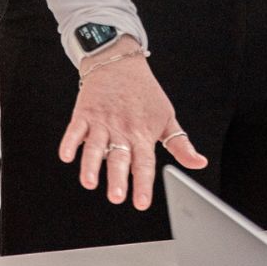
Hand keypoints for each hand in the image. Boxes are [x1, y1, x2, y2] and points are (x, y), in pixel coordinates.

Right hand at [59, 36, 207, 208]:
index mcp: (143, 134)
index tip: (141, 203)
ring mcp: (102, 122)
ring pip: (95, 146)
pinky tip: (67, 156)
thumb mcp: (167, 117)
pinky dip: (70, 142)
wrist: (120, 62)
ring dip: (91, 165)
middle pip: (120, 158)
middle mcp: (122, 130)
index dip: (143, 184)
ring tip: (89, 182)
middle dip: (118, 178)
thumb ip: (181, 145)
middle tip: (117, 197)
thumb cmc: (145, 94)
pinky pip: (75, 129)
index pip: (144, 164)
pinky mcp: (84, 113)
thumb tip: (199, 163)